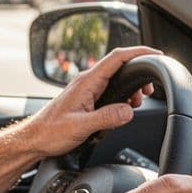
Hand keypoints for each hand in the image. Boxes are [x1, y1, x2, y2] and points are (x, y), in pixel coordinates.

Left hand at [25, 45, 161, 157]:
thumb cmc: (51, 132)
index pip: (117, 57)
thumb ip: (106, 117)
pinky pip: (110, 90)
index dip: (139, 53)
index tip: (157, 55)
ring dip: (131, 88)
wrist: (34, 139)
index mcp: (87, 81)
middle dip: (139, 74)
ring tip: (138, 102)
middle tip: (149, 90)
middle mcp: (87, 81)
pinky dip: (122, 96)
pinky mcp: (87, 99)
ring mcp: (87, 89)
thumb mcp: (81, 126)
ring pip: (116, 79)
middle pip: (120, 66)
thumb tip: (129, 110)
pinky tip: (124, 109)